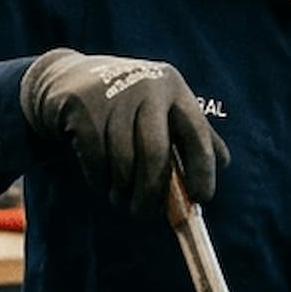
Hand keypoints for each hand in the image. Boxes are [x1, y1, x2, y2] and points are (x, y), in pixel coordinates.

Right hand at [19, 49, 227, 212]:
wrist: (67, 79)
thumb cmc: (126, 102)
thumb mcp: (162, 107)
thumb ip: (190, 133)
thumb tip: (223, 163)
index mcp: (173, 87)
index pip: (196, 133)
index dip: (202, 169)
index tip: (201, 198)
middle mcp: (146, 87)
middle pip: (155, 152)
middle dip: (151, 192)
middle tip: (144, 213)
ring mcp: (112, 94)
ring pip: (122, 161)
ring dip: (122, 190)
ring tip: (121, 198)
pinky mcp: (82, 107)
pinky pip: (95, 159)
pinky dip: (100, 180)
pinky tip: (102, 182)